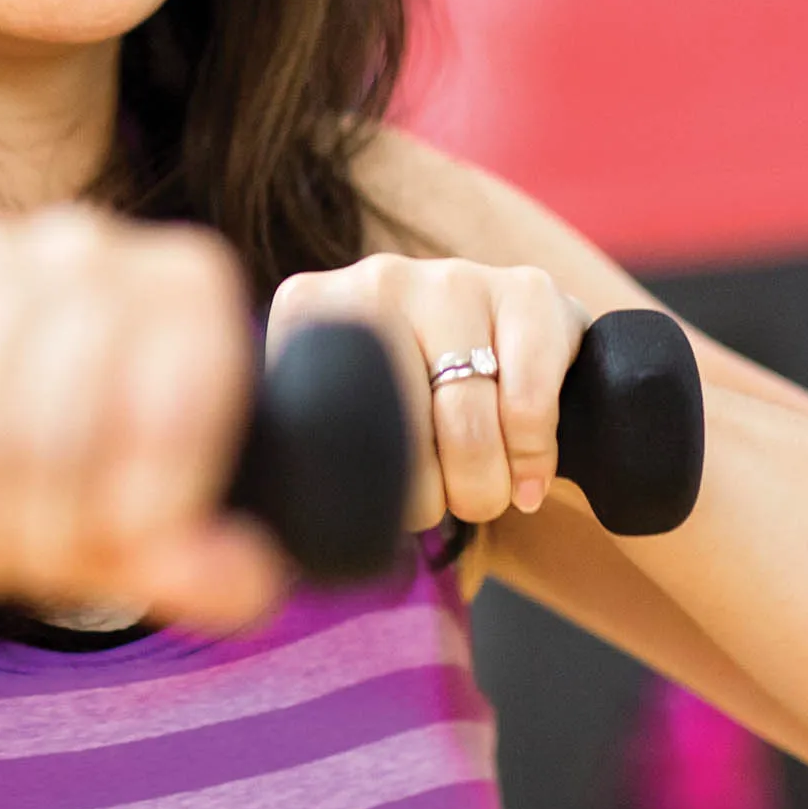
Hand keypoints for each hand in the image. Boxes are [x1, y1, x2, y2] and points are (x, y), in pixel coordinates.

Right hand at [0, 207, 285, 630]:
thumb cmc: (47, 492)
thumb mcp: (126, 544)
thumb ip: (196, 566)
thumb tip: (246, 579)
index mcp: (184, 287)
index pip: (188, 387)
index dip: (158, 487)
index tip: (129, 540)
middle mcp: (88, 245)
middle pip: (76, 407)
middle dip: (50, 520)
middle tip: (35, 563)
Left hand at [266, 253, 588, 531]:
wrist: (505, 350)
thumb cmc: (409, 402)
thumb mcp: (341, 414)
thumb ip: (301, 445)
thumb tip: (273, 531)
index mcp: (313, 307)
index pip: (333, 427)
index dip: (373, 485)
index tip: (390, 496)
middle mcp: (378, 279)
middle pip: (401, 430)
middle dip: (434, 496)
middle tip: (447, 504)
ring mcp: (453, 277)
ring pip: (468, 423)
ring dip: (486, 484)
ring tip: (488, 492)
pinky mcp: (528, 288)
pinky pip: (529, 402)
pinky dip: (534, 458)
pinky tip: (530, 476)